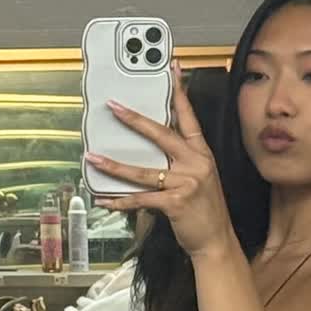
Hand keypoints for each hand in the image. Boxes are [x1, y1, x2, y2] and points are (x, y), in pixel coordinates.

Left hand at [85, 65, 234, 259]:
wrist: (216, 241)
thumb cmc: (205, 210)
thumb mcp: (200, 178)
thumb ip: (179, 162)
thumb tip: (149, 151)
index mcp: (202, 154)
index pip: (188, 116)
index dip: (179, 92)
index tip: (173, 69)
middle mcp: (195, 163)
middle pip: (161, 134)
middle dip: (135, 120)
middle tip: (114, 107)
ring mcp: (186, 182)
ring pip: (143, 170)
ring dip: (114, 165)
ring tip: (93, 158)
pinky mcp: (176, 203)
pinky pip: (141, 199)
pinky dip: (120, 201)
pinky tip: (104, 199)